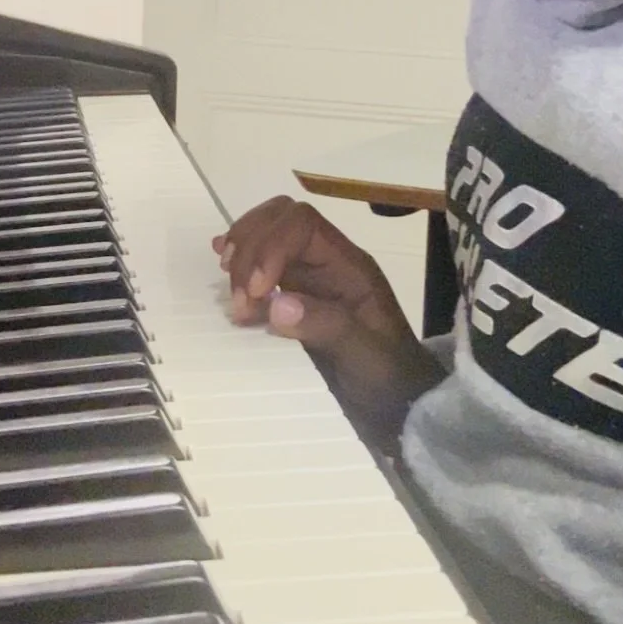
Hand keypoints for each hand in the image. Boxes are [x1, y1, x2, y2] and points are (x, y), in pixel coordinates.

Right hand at [211, 196, 442, 432]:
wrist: (398, 403)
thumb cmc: (388, 378)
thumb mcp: (366, 358)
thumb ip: (328, 328)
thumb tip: (276, 304)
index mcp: (349, 266)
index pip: (302, 224)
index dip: (270, 247)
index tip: (256, 292)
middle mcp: (327, 261)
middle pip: (280, 220)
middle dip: (250, 251)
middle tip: (239, 301)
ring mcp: (310, 275)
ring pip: (268, 234)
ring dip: (242, 257)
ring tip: (233, 296)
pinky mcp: (294, 293)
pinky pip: (263, 262)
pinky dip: (241, 262)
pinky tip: (224, 269)